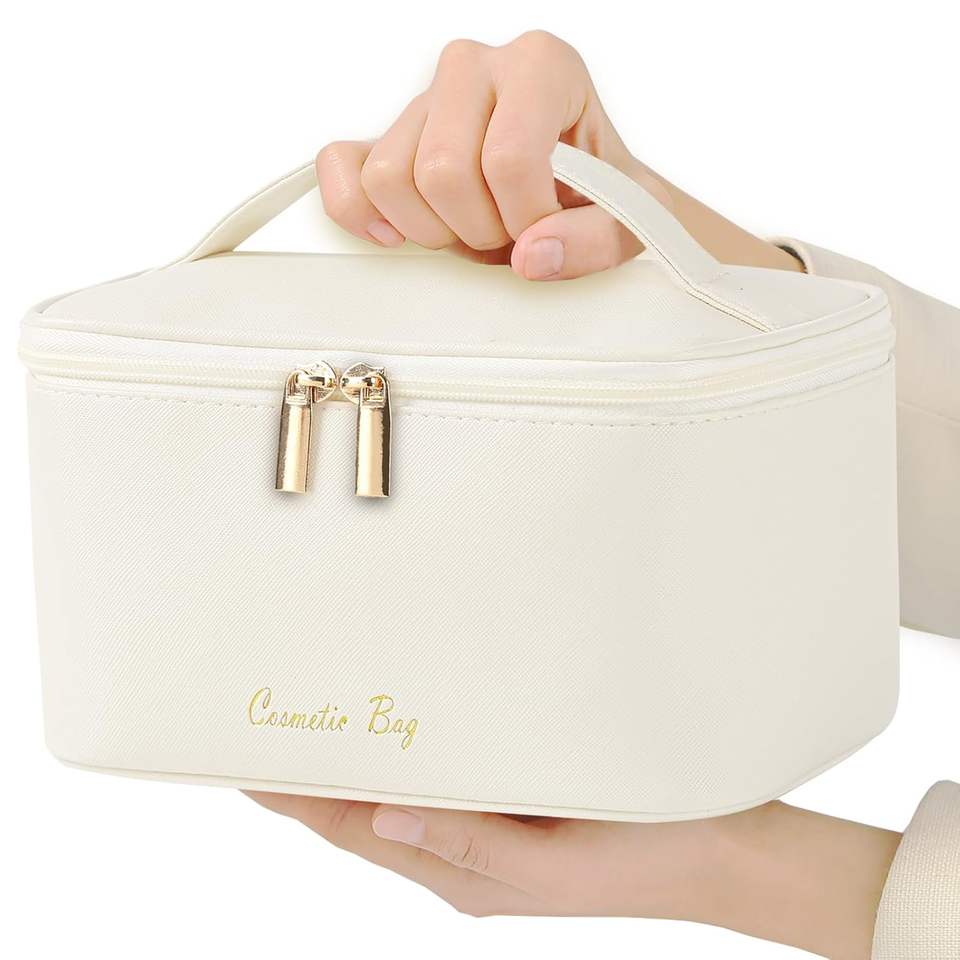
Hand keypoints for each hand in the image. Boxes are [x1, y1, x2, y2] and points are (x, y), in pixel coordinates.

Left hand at [247, 792, 898, 959]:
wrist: (723, 856)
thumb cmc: (647, 855)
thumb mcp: (551, 862)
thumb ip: (467, 841)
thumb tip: (385, 818)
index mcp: (464, 874)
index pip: (353, 830)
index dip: (293, 798)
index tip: (240, 761)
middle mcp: (465, 858)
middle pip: (366, 817)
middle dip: (312, 780)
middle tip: (264, 729)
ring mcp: (491, 837)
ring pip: (402, 801)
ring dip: (358, 769)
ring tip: (316, 726)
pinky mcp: (519, 814)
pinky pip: (447, 786)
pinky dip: (413, 762)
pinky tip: (406, 734)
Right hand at [315, 31, 799, 279]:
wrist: (574, 189)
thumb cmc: (600, 192)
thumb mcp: (632, 217)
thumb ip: (597, 239)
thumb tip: (532, 254)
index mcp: (541, 67)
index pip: (509, 157)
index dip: (525, 218)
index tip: (544, 230)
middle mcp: (475, 67)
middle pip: (442, 171)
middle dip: (478, 228)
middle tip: (508, 232)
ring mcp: (422, 100)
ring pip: (390, 179)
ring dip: (433, 230)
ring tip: (473, 228)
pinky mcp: (382, 137)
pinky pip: (341, 167)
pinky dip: (359, 211)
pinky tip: (399, 234)